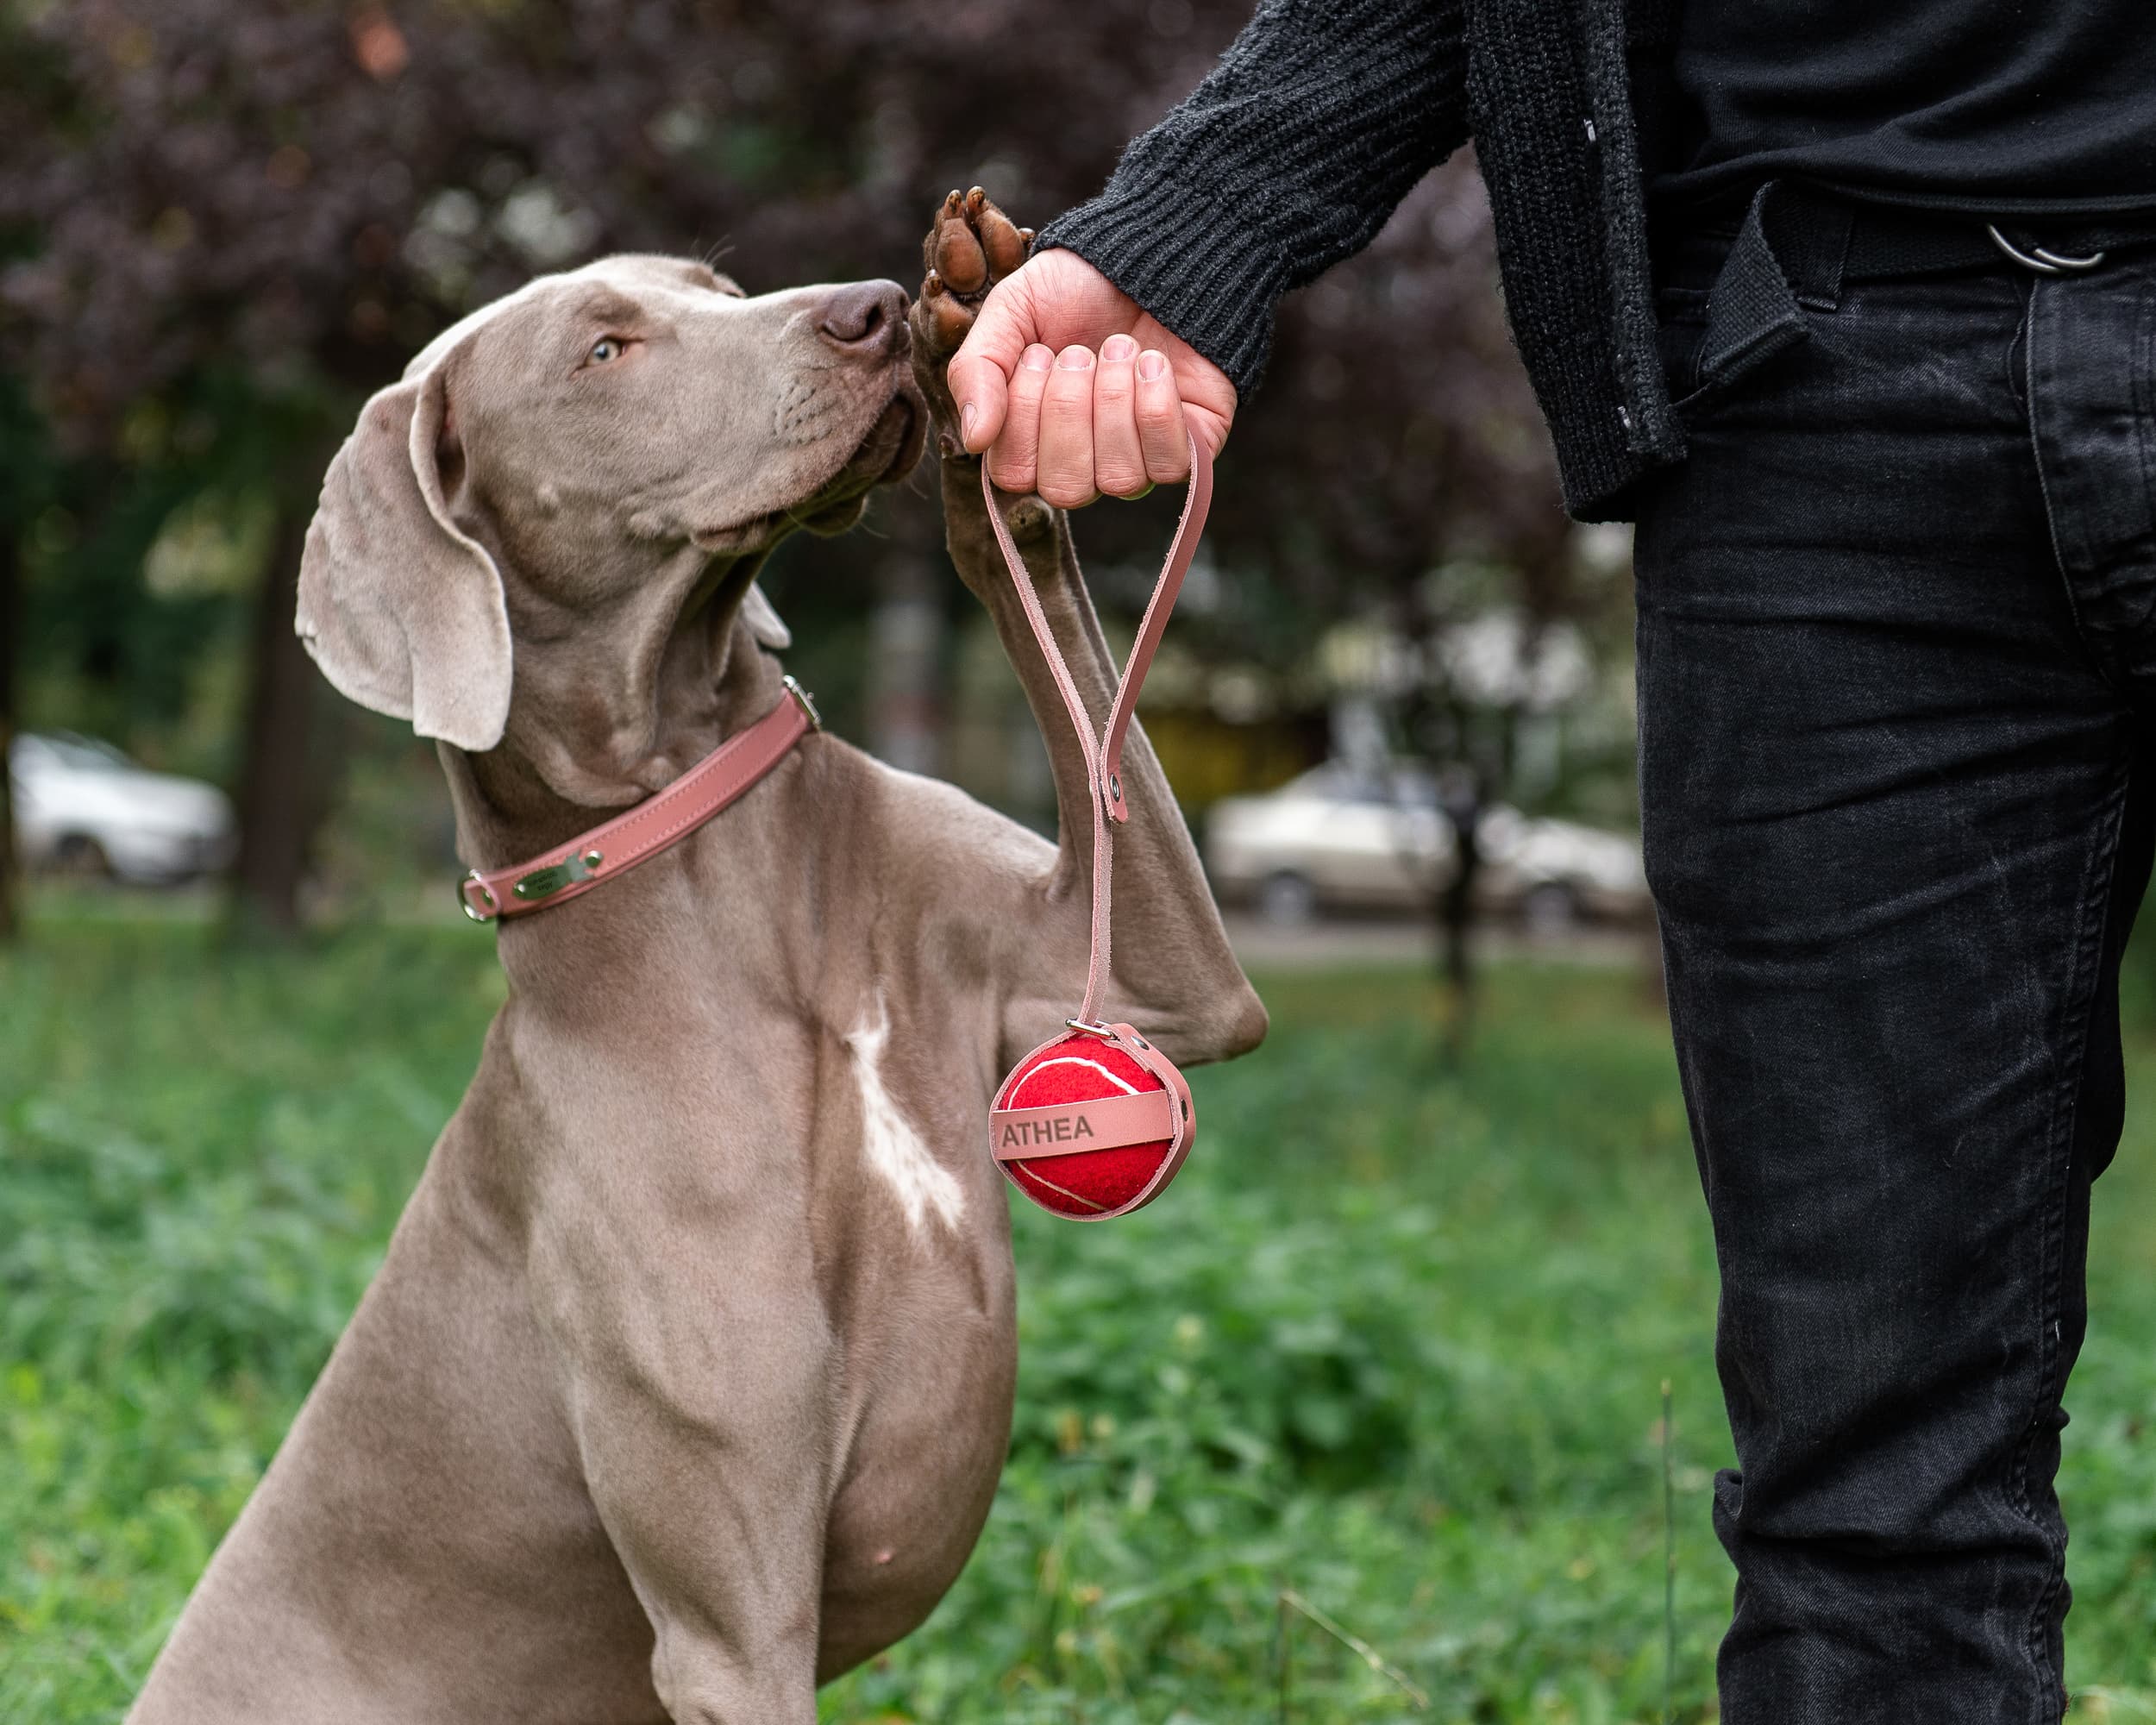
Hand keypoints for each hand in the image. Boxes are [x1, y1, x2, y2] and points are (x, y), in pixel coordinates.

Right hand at [947, 248, 1236, 508]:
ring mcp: (1138, 463)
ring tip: (1119, 347)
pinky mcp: (1190, 450)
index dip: (1024, 414)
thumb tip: (975, 438)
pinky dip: (1157, 407)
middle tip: (1079, 352)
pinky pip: (1168, 465)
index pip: (1013, 474)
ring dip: (1114, 399)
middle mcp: (1084, 465)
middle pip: (1065, 488)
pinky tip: (1154, 364)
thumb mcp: (1009, 313)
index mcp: (1033, 441)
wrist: (1149, 258)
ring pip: (1118, 478)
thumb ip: (976, 371)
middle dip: (1069, 408)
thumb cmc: (1075, 291)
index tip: (1038, 353)